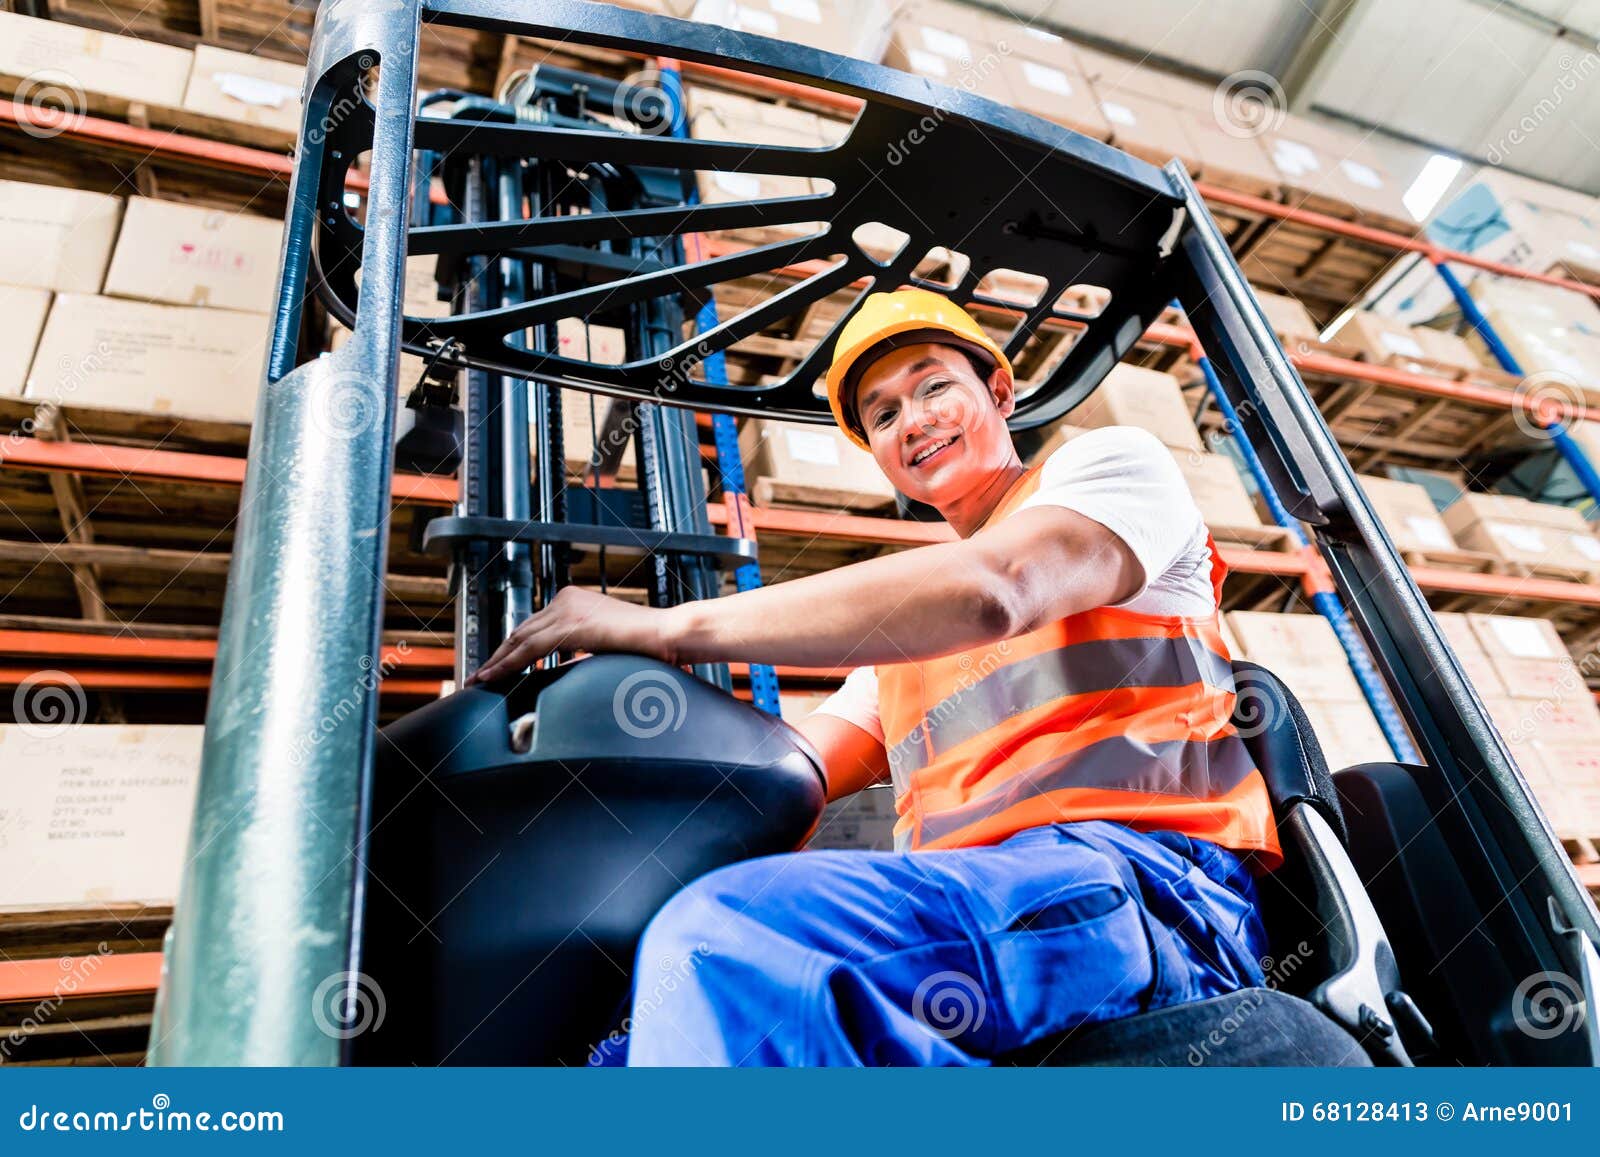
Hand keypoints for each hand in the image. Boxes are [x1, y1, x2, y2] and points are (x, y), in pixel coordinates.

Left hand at [466, 587, 678, 684]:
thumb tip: (558, 668)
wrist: (666, 635)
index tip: (497, 664)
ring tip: (481, 679)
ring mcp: (567, 610)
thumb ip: (578, 648)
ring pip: (520, 639)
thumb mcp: (601, 642)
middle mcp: (566, 599)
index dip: (512, 647)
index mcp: (573, 599)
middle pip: (521, 630)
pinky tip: (496, 676)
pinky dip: (509, 664)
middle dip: (499, 654)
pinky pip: (530, 649)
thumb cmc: (644, 644)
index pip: (533, 625)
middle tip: (481, 674)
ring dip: (498, 661)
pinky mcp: (570, 626)